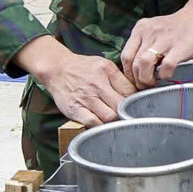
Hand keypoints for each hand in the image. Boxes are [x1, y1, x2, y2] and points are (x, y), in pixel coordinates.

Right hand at [18, 38, 134, 125]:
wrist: (57, 69)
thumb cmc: (83, 68)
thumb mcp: (104, 65)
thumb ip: (119, 79)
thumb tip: (136, 94)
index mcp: (107, 70)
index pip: (129, 91)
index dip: (135, 101)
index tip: (135, 105)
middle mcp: (97, 84)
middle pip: (121, 105)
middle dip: (126, 112)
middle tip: (127, 116)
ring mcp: (85, 98)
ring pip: (109, 116)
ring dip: (114, 121)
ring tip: (115, 121)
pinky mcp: (74, 110)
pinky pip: (92, 123)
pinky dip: (100, 126)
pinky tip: (102, 124)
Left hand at [120, 0, 192, 88]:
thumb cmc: (177, 27)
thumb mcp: (154, 30)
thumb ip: (143, 44)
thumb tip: (137, 69)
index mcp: (140, 29)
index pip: (126, 56)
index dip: (128, 73)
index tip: (134, 80)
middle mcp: (149, 33)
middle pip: (133, 63)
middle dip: (137, 79)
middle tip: (143, 86)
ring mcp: (163, 40)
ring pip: (144, 65)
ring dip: (146, 79)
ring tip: (152, 84)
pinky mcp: (178, 48)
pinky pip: (165, 67)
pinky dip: (164, 76)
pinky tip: (167, 76)